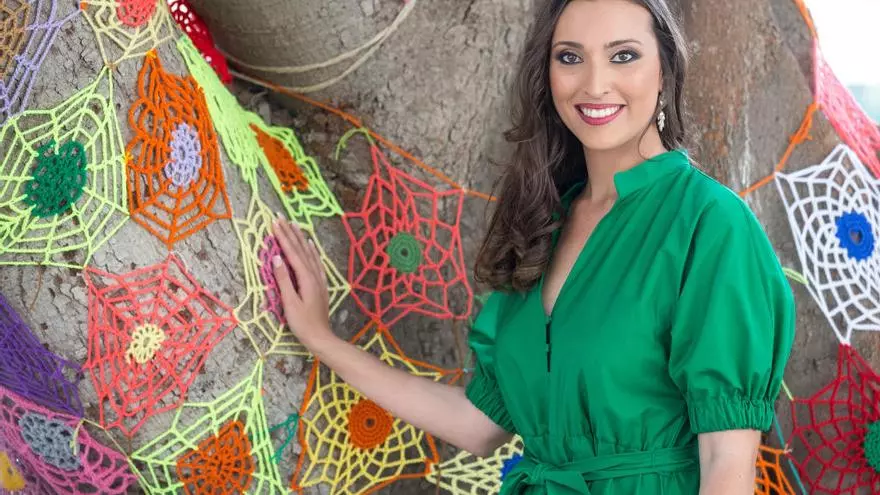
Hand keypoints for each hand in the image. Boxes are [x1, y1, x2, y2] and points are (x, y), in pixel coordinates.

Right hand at [270, 216, 333, 346]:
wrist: (321, 337)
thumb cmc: (302, 323)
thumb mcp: (289, 303)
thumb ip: (283, 280)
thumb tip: (276, 258)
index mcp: (306, 278)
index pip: (292, 253)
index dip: (283, 237)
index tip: (275, 223)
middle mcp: (314, 275)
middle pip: (301, 249)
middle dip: (290, 232)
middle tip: (280, 217)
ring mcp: (319, 279)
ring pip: (310, 253)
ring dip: (301, 238)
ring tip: (294, 224)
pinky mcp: (320, 284)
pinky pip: (316, 261)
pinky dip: (312, 250)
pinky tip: (310, 245)